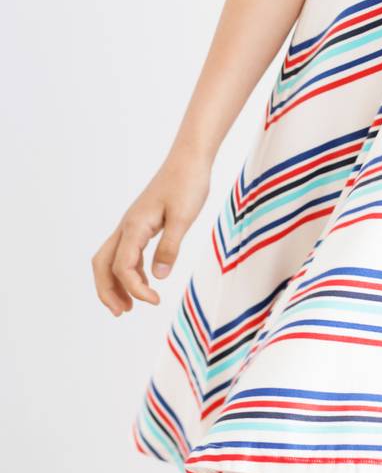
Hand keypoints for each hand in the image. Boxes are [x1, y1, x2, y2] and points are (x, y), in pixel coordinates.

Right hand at [91, 146, 211, 313]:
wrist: (189, 159)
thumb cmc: (187, 183)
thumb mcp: (183, 217)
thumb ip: (169, 247)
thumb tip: (156, 278)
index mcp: (135, 226)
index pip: (122, 267)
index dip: (135, 289)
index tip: (156, 301)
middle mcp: (127, 226)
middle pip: (102, 264)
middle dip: (107, 291)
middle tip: (122, 313)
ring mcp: (132, 224)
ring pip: (110, 258)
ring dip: (115, 283)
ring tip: (130, 305)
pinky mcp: (140, 223)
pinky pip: (125, 252)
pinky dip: (129, 271)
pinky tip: (143, 281)